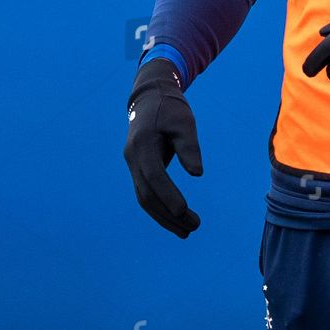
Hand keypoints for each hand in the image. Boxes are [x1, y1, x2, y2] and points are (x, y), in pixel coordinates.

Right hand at [123, 58, 202, 237]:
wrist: (150, 98)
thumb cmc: (170, 108)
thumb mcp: (184, 122)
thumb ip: (189, 146)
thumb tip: (197, 174)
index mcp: (143, 144)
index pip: (154, 176)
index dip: (168, 195)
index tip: (184, 211)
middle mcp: (133, 158)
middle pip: (147, 193)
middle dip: (169, 214)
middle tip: (193, 228)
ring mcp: (133, 164)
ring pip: (144, 198)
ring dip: (164, 217)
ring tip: (187, 232)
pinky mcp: (138, 168)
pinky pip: (146, 193)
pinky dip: (160, 209)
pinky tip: (176, 220)